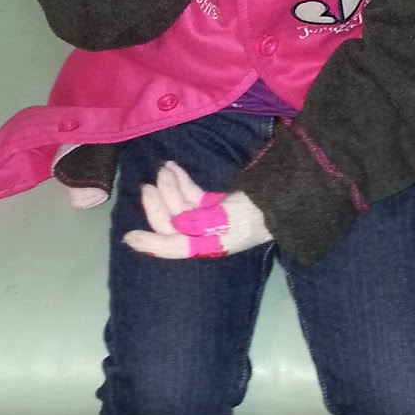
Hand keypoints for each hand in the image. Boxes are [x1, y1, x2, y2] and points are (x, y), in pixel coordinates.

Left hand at [123, 160, 271, 258]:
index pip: (174, 246)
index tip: (129, 236)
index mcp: (209, 245)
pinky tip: (173, 167)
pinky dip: (182, 182)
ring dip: (169, 187)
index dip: (151, 244)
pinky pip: (192, 195)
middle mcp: (206, 235)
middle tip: (149, 184)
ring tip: (164, 167)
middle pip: (172, 223)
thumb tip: (177, 223)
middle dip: (158, 204)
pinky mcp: (216, 205)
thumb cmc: (257, 212)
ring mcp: (211, 219)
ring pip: (179, 206)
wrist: (285, 198)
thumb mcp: (229, 219)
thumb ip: (201, 222)